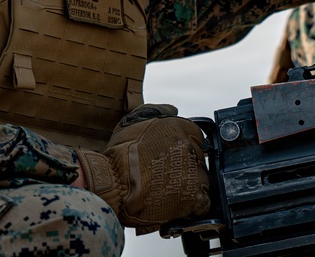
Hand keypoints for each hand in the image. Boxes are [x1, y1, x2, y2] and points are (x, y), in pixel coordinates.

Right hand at [76, 104, 209, 232]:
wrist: (112, 184)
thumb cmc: (119, 156)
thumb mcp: (133, 121)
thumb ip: (157, 111)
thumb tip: (173, 109)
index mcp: (179, 128)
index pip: (195, 136)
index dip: (182, 149)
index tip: (171, 158)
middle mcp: (189, 147)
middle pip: (197, 158)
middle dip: (184, 166)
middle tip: (165, 175)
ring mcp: (193, 172)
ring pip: (201, 179)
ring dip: (189, 186)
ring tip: (167, 191)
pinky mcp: (194, 197)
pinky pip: (203, 202)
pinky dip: (192, 205)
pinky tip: (176, 203)